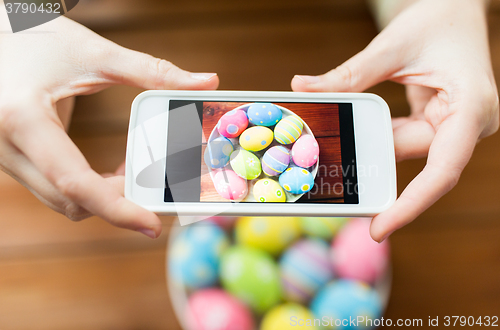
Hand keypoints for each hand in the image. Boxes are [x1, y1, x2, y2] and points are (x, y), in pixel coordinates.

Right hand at [0, 17, 218, 237]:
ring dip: (101, 195)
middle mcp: (7, 147)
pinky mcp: (14, 158)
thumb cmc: (37, 37)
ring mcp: (5, 156)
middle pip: (70, 201)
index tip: (152, 224)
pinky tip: (109, 169)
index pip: (75, 182)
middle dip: (116, 200)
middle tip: (154, 186)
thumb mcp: (95, 53)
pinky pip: (54, 188)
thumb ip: (153, 71)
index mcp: (23, 119)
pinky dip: (86, 188)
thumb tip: (208, 81)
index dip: (117, 208)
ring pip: (60, 199)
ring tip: (133, 171)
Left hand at [291, 0, 498, 240]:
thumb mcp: (392, 46)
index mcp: (472, 109)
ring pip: (407, 151)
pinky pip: (404, 138)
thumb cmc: (439, 18)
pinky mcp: (440, 121)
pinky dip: (378, 137)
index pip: (442, 170)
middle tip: (338, 195)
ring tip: (335, 157)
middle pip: (419, 164)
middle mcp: (468, 124)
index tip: (380, 228)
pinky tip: (352, 138)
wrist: (458, 6)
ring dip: (373, 150)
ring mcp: (455, 125)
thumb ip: (350, 74)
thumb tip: (303, 88)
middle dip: (378, 173)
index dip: (411, 204)